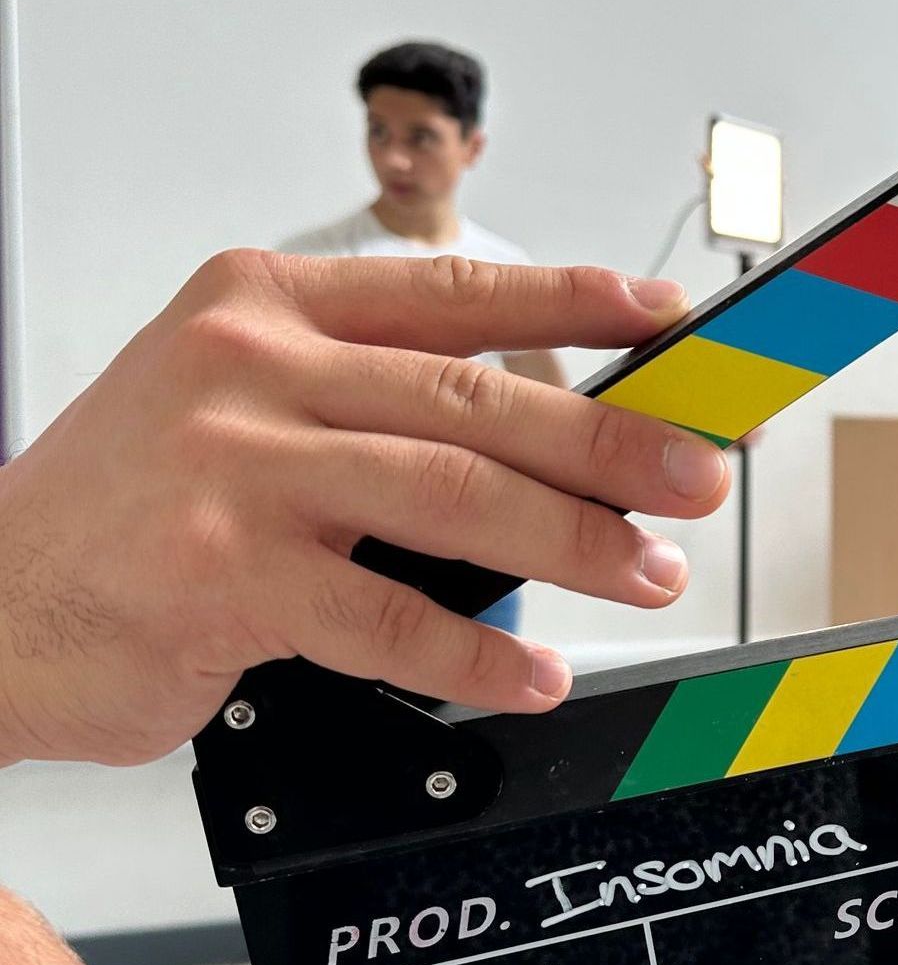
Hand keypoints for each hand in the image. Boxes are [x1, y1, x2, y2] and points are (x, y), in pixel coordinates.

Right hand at [0, 250, 730, 766]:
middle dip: (608, 443)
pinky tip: (534, 674)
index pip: (452, 291)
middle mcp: (250, 367)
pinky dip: (478, 652)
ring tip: (649, 574)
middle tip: (696, 477)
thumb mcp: (240, 412)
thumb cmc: (134, 513)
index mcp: (266, 307)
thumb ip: (372, 412)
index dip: (574, 301)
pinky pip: (388, 617)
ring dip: (571, 541)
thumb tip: (546, 455)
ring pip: (450, 494)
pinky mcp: (223, 574)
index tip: (667, 319)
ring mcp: (232, 466)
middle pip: (474, 398)